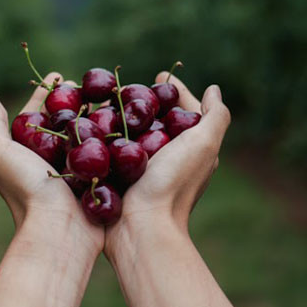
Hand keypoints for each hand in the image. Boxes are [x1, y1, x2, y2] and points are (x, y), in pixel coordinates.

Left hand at [0, 72, 103, 256]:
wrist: (59, 230)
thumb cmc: (26, 190)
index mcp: (27, 152)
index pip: (36, 114)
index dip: (46, 93)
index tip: (60, 75)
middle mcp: (50, 160)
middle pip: (63, 122)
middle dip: (74, 101)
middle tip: (88, 84)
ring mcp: (75, 171)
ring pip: (86, 135)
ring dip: (96, 115)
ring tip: (109, 96)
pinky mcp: (97, 180)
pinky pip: (106, 152)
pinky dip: (113, 136)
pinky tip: (123, 121)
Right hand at [106, 74, 230, 257]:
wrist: (140, 229)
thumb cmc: (173, 185)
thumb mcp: (202, 146)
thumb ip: (215, 116)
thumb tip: (214, 90)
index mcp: (191, 149)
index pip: (184, 111)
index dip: (174, 92)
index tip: (157, 77)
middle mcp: (169, 159)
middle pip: (156, 121)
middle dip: (143, 102)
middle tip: (124, 88)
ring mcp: (142, 171)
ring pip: (131, 134)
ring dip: (119, 118)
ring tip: (104, 101)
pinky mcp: (118, 180)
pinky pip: (111, 151)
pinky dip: (103, 137)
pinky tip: (91, 126)